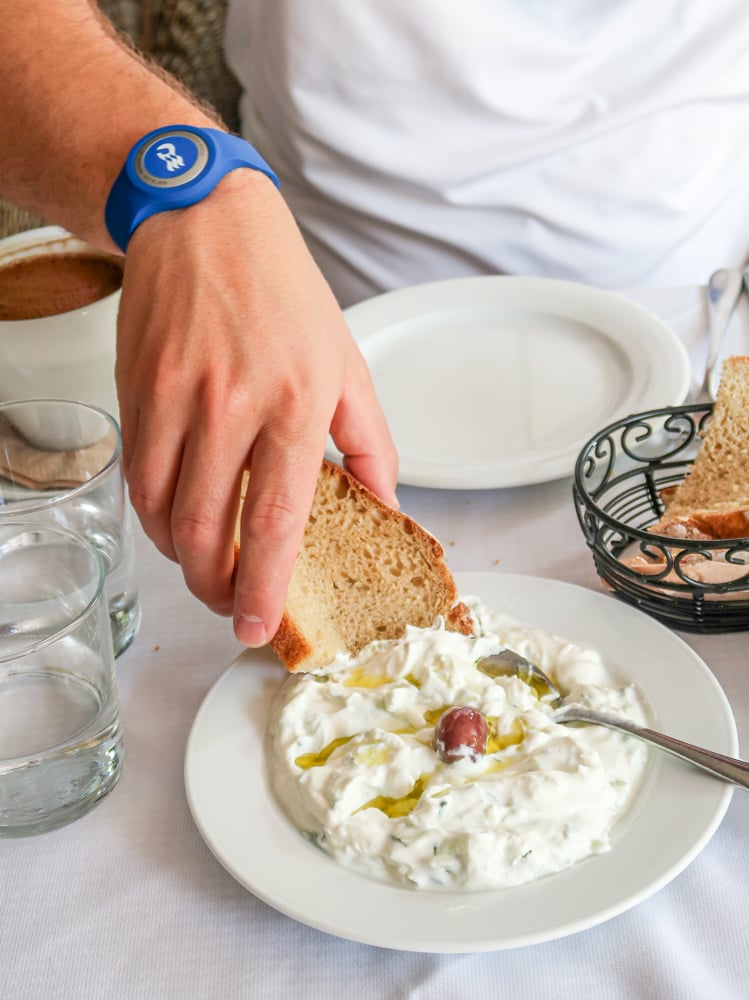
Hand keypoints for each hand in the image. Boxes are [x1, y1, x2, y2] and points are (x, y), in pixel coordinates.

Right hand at [115, 169, 398, 644]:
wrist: (207, 222)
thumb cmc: (285, 293)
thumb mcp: (348, 363)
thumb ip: (371, 443)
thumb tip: (385, 504)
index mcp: (295, 402)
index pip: (276, 519)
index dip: (265, 586)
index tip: (257, 626)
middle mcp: (230, 404)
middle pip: (208, 530)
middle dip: (214, 587)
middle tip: (227, 606)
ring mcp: (174, 397)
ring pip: (162, 511)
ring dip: (181, 557)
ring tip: (205, 568)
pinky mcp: (136, 389)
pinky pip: (138, 474)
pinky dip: (154, 514)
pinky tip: (176, 520)